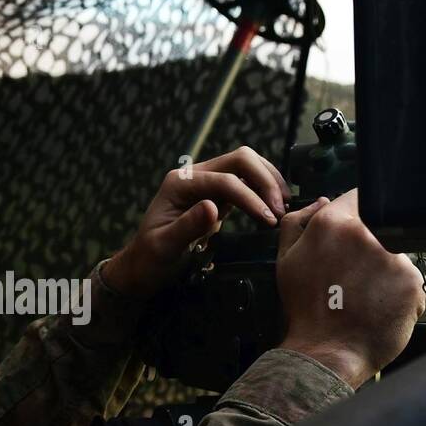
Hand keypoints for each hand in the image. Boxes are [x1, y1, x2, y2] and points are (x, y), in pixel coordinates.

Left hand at [102, 146, 289, 298]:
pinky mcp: (217, 195)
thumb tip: (213, 208)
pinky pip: (246, 183)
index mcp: (180, 183)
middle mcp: (194, 176)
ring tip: (282, 208)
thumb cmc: (150, 258)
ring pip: (247, 167)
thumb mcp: (165, 246)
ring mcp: (207, 183)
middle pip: (240, 159)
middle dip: (264, 180)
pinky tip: (274, 207)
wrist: (144, 266)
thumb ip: (187, 226)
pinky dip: (263, 191)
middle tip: (279, 209)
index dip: (249, 196)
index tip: (266, 218)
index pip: (224, 179)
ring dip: (268, 182)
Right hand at [276, 190, 425, 387]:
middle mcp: (365, 234)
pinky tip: (380, 308)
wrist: (326, 353)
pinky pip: (411, 281)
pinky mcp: (413, 281)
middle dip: (371, 246)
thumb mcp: (286, 261)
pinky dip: (400, 294)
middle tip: (356, 276)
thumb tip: (321, 201)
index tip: (357, 232)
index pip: (358, 197)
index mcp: (332, 224)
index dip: (358, 213)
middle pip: (380, 227)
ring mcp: (393, 257)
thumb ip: (298, 222)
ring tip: (366, 296)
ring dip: (386, 270)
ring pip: (397, 254)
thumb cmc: (306, 310)